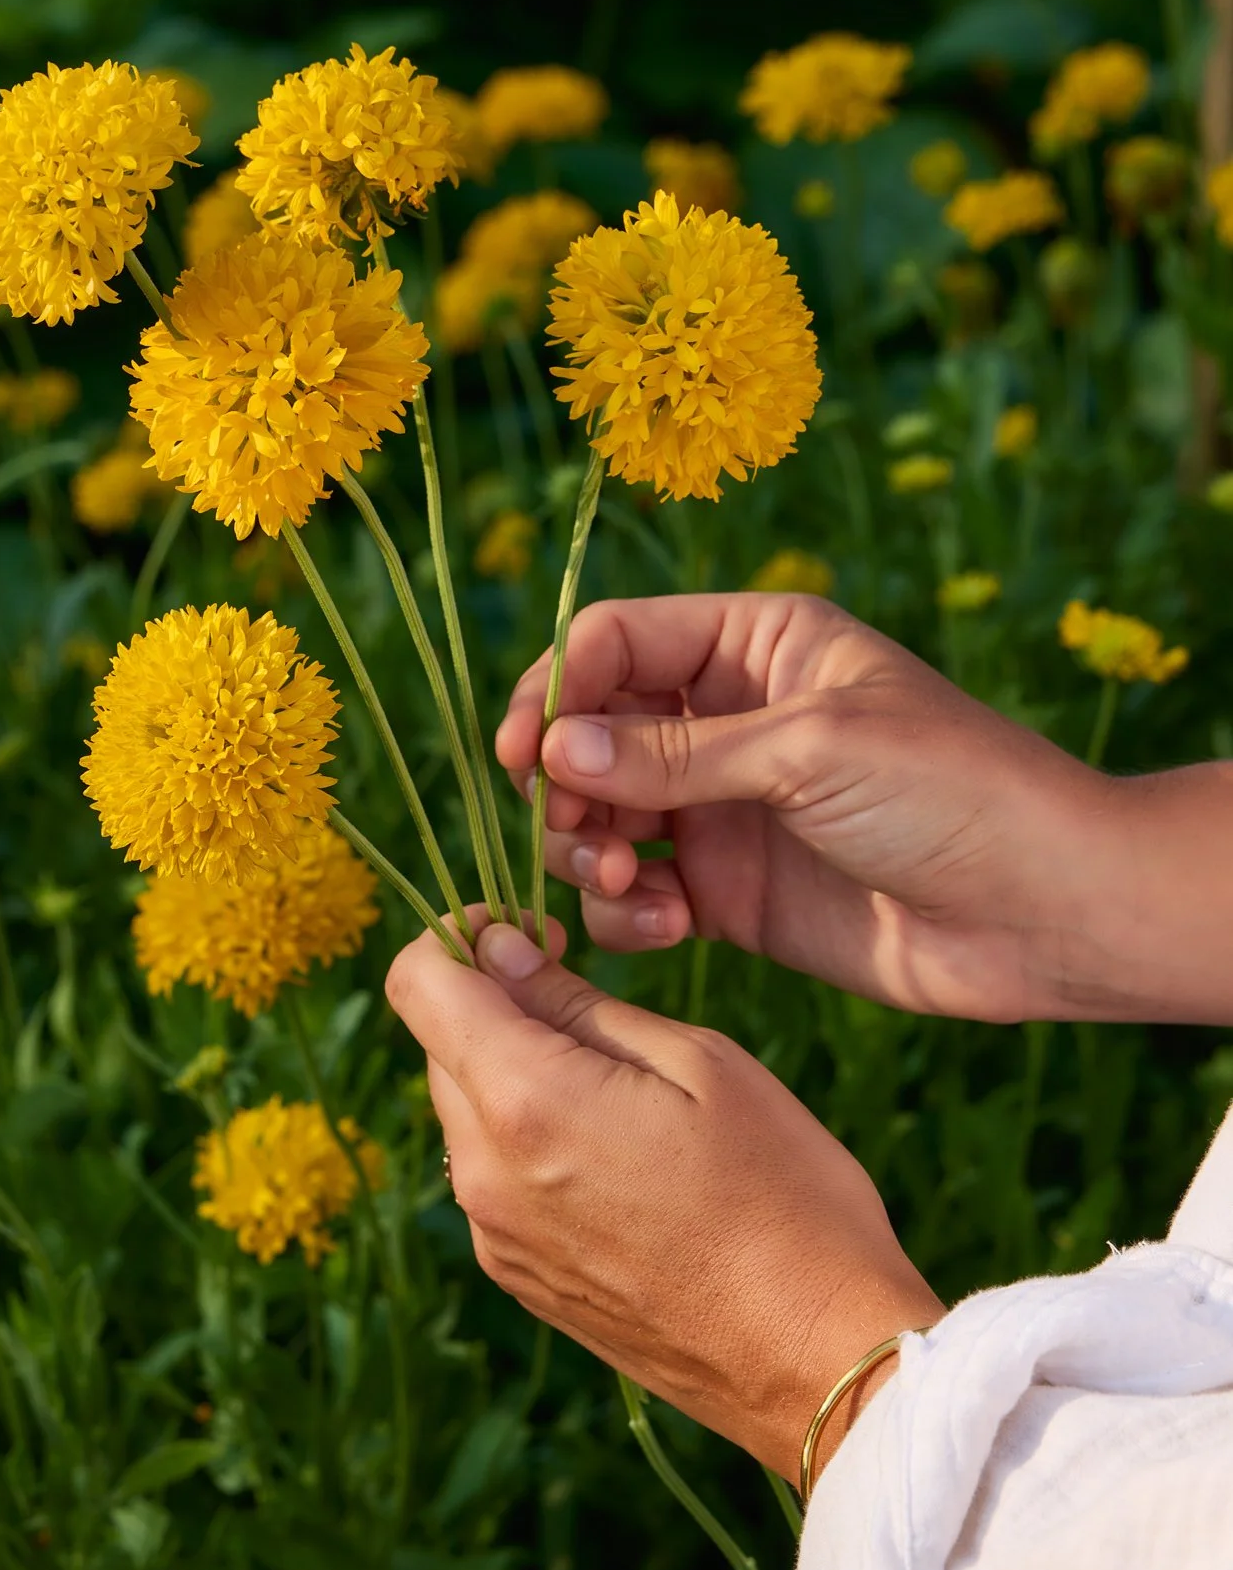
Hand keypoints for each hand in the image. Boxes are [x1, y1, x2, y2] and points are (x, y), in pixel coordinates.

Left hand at [386, 915, 944, 1485]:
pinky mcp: (518, 1280)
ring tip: (628, 1099)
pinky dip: (532, 1147)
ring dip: (517, 1081)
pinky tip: (624, 1164)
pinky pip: (495, 1179)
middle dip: (498, 1008)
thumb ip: (579, 1003)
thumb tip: (498, 952)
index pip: (416, 982)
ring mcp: (494, 1237)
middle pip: (440, 1047)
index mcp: (524, 1102)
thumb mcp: (698, 1063)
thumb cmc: (783, 1195)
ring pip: (466, 1115)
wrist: (815, 1358)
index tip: (532, 936)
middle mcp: (482, 1174)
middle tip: (598, 1012)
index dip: (460, 937)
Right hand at [497, 592, 1232, 1025]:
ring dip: (587, 849)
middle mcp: (728, 720)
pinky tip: (664, 928)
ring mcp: (725, 810)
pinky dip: (627, 911)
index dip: (555, 689)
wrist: (1046, 912)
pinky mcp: (730, 896)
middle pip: (590, 732)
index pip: (614, 641)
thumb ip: (675, 754)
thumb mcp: (811, 749)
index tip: (522, 754)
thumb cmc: (954, 793)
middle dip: (563, 782)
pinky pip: (637, 894)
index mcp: (755, 644)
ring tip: (623, 880)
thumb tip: (552, 748)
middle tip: (576, 830)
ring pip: (600, 817)